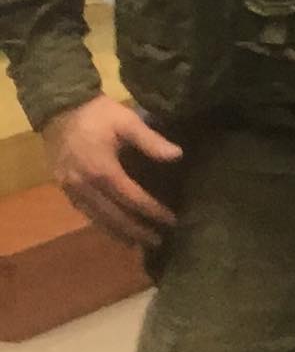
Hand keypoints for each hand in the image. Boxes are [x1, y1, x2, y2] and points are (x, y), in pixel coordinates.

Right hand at [41, 96, 181, 248]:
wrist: (59, 108)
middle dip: (136, 231)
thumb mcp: (127, 121)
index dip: (152, 212)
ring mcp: (71, 189)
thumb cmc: (97, 114)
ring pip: (96, 218)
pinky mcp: (64, 187)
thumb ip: (152, 141)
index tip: (171, 220)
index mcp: (103, 171)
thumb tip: (177, 156)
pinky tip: (112, 228)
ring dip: (117, 232)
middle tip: (157, 241)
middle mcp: (85, 186)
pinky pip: (84, 212)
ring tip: (136, 243)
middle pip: (113, 216)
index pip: (132, 199)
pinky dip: (100, 223)